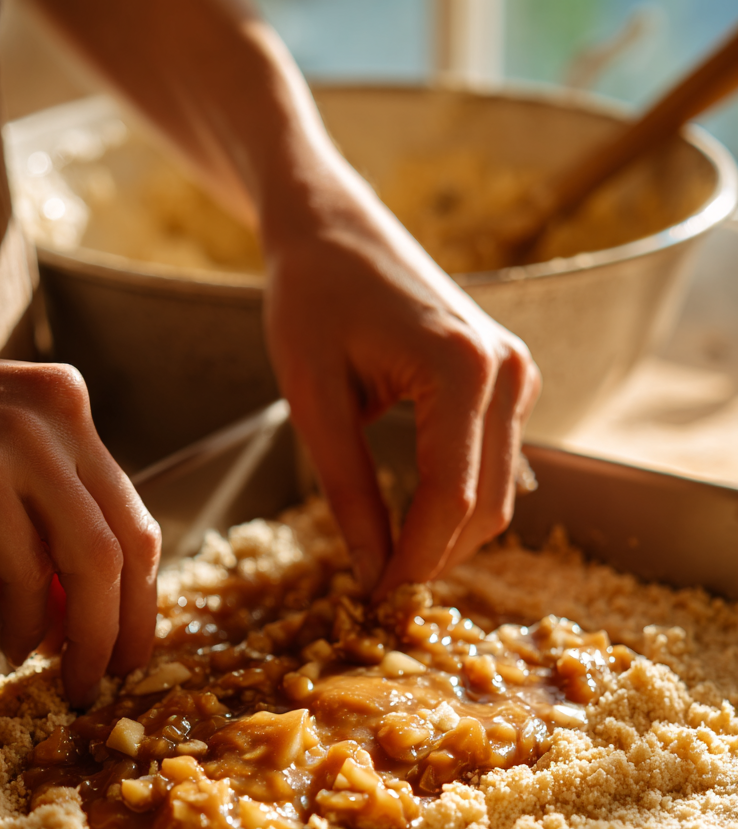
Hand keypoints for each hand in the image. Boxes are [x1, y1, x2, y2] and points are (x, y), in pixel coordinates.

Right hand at [0, 351, 160, 704]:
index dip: (140, 591)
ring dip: (90, 632)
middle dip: (129, 621)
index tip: (132, 641)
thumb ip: (30, 526)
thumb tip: (71, 613)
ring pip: (94, 559)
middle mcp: (55, 414)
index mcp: (62, 406)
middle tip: (113, 672)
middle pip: (129, 538)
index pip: (131, 512)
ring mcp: (20, 439)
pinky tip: (15, 644)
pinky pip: (26, 569)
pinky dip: (26, 620)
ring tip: (74, 674)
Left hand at [264, 162, 540, 595]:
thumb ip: (349, 491)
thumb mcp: (315, 402)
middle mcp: (508, 372)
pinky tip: (412, 515)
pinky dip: (459, 499)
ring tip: (389, 561)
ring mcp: (518, 373)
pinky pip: (495, 462)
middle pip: (487, 508)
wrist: (333, 226)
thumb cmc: (310, 298)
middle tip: (377, 593)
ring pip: (498, 494)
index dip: (414, 562)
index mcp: (463, 370)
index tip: (374, 602)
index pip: (451, 501)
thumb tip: (370, 571)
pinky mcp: (510, 378)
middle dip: (435, 558)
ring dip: (449, 535)